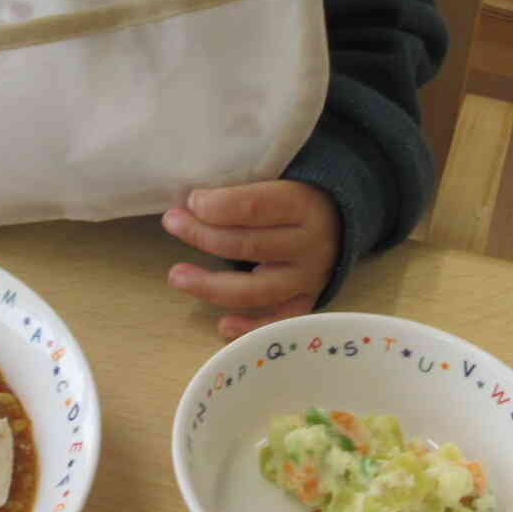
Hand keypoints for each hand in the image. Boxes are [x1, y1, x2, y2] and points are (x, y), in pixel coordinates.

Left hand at [162, 180, 339, 340]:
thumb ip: (242, 194)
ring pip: (256, 289)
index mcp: (302, 205)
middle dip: (203, 235)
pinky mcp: (307, 302)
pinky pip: (277, 321)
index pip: (255, 207)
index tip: (191, 201)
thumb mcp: (277, 183)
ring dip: (211, 285)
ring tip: (177, 276)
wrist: (340, 222)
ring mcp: (309, 279)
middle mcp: (309, 244)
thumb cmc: (292, 200)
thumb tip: (190, 205)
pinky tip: (222, 324)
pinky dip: (250, 327)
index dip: (218, 206)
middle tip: (172, 222)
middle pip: (249, 245)